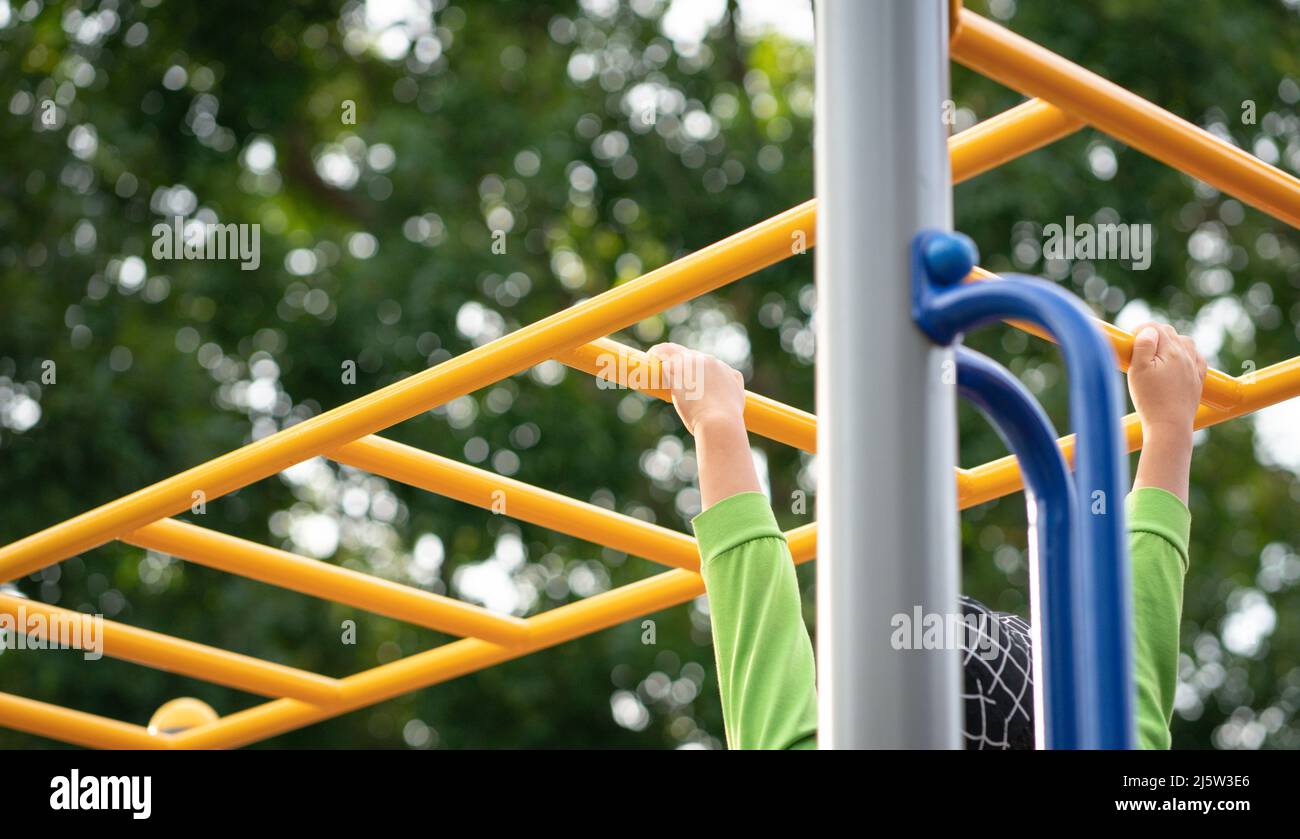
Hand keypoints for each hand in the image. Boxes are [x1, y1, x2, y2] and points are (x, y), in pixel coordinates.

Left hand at [646, 343, 746, 435]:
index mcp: (722, 369)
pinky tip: (647, 365)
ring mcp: (692, 364)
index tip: (683, 374)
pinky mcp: (678, 370)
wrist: (720, 422)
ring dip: (661, 353)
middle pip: (687, 354)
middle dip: (675, 359)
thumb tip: (732, 394)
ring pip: (672, 351)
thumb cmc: (727, 419)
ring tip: (651, 357)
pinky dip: (654, 360)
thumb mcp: (737, 400)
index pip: (703, 361)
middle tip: (663, 366)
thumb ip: (733, 391)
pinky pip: (662, 360)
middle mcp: (708, 361)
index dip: (691, 366)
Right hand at [1127, 323, 1207, 439]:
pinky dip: (1187, 356)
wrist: (1170, 425)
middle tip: (1138, 348)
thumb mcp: (1138, 370)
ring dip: (1171, 343)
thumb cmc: (1150, 399)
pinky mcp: (1197, 381)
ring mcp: (1194, 368)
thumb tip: (1149, 330)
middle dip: (1154, 335)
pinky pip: (1197, 359)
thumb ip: (1144, 346)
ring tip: (1157, 354)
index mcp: (1172, 351)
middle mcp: (1187, 356)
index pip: (1157, 328)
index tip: (1129, 340)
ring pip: (1186, 343)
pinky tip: (1178, 363)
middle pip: (1171, 333)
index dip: (1141, 330)